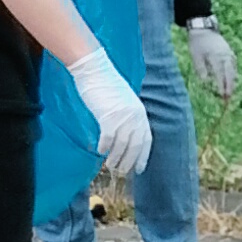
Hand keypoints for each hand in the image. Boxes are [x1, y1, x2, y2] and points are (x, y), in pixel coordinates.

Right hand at [65, 47, 152, 183]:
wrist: (95, 70)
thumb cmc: (105, 83)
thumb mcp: (122, 100)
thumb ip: (126, 114)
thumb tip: (123, 132)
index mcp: (140, 112)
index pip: (146, 140)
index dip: (143, 156)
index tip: (139, 168)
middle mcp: (134, 117)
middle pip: (135, 146)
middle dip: (129, 161)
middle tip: (122, 172)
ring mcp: (122, 117)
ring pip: (122, 146)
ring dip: (116, 158)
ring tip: (110, 166)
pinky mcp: (108, 117)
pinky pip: (108, 139)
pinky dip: (105, 148)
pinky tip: (100, 151)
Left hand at [186, 17, 237, 102]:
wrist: (204, 29)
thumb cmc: (197, 43)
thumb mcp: (195, 55)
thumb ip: (201, 68)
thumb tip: (206, 81)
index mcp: (216, 57)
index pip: (220, 74)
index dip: (221, 85)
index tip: (222, 95)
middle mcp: (225, 56)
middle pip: (229, 74)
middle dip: (230, 86)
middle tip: (228, 98)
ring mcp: (229, 54)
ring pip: (233, 70)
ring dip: (232, 81)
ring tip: (231, 92)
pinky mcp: (230, 52)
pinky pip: (234, 65)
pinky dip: (233, 73)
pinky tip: (232, 80)